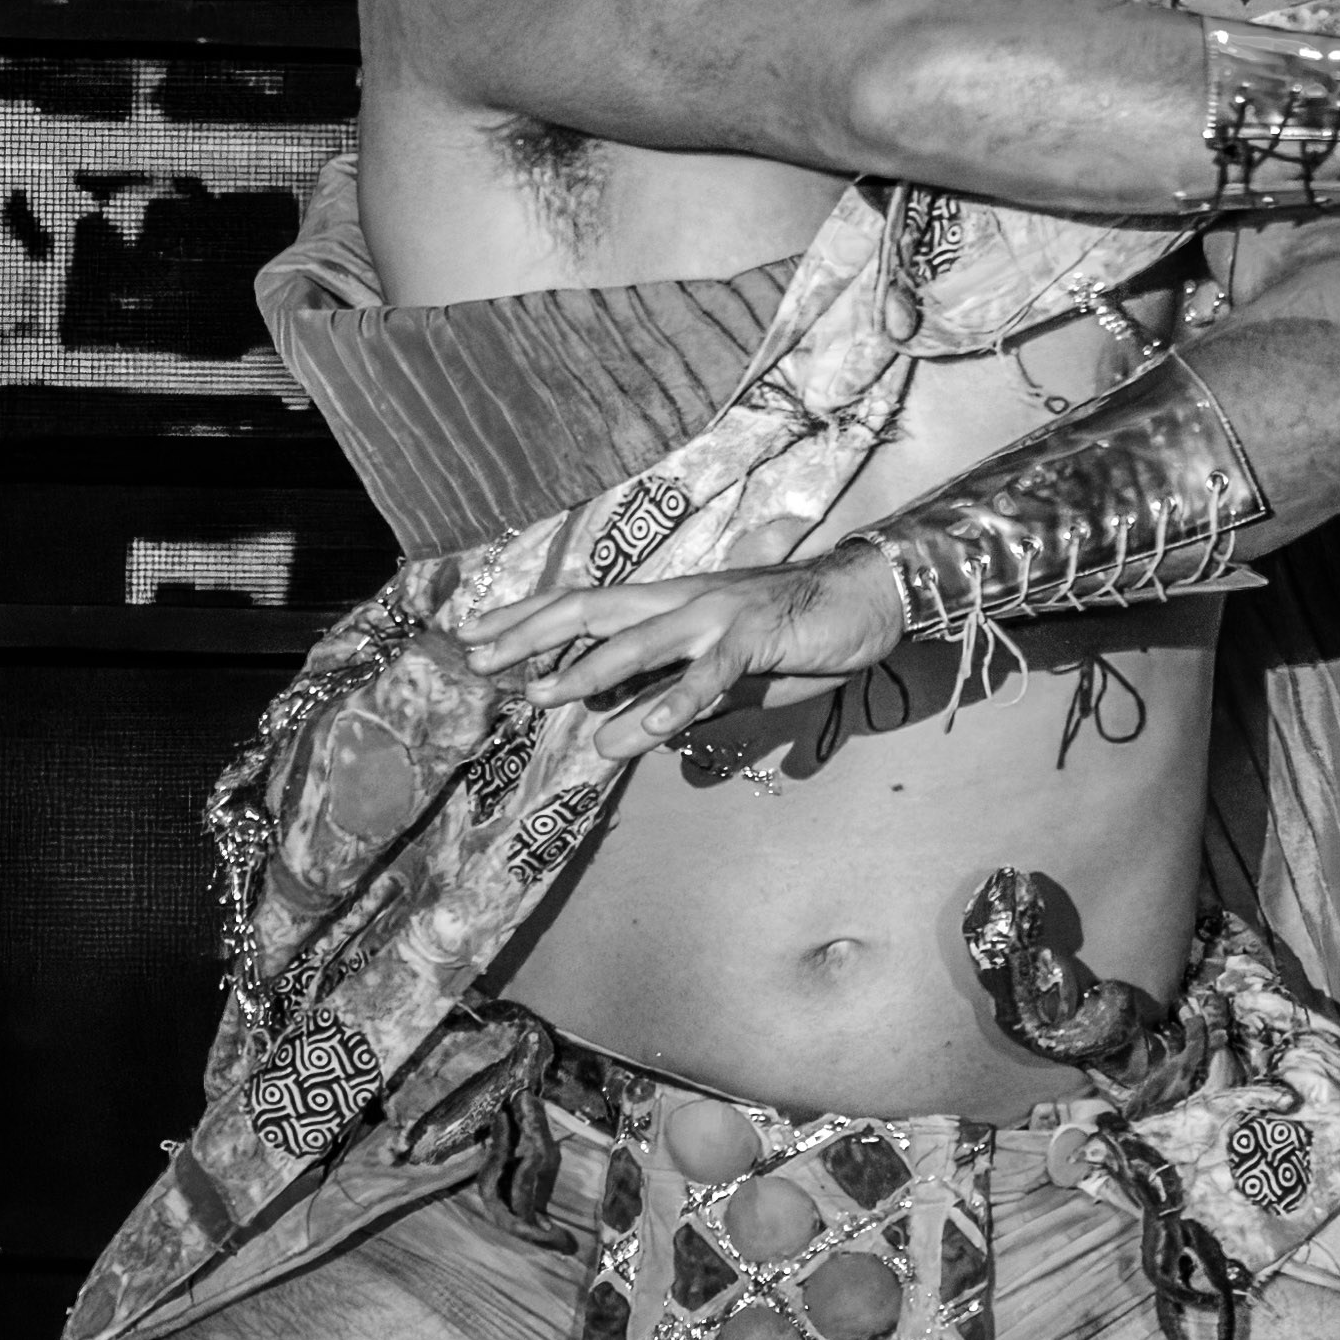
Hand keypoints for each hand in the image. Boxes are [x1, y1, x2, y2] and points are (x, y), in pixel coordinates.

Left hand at [445, 549, 913, 765]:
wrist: (866, 598)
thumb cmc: (794, 635)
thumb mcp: (721, 682)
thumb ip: (668, 708)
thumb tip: (610, 741)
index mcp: (668, 605)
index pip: (583, 606)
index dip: (526, 618)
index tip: (473, 636)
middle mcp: (681, 600)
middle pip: (590, 610)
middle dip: (528, 633)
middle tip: (476, 656)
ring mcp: (715, 615)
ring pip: (639, 641)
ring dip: (588, 670)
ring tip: (544, 696)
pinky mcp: (753, 637)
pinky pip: (708, 674)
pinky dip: (675, 700)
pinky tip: (645, 730)